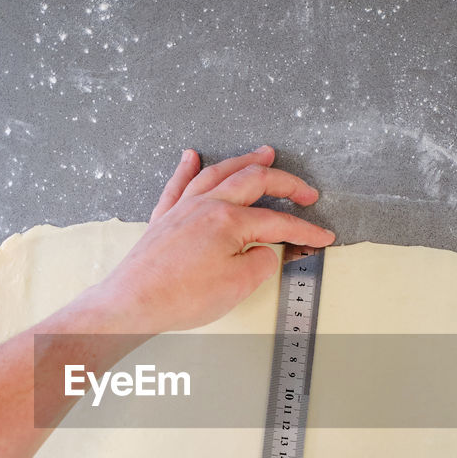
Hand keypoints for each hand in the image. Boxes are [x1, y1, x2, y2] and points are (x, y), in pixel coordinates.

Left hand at [89, 145, 332, 332]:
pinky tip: (190, 155)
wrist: (133, 303)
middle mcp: (206, 206)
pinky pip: (177, 184)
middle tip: (305, 190)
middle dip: (285, 182)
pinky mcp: (163, 220)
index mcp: (228, 221)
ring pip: (218, 173)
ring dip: (244, 161)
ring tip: (263, 154)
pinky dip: (185, 167)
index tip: (323, 236)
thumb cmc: (180, 297)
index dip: (305, 229)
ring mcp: (183, 209)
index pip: (278, 221)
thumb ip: (261, 263)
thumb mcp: (237, 286)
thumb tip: (264, 252)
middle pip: (253, 181)